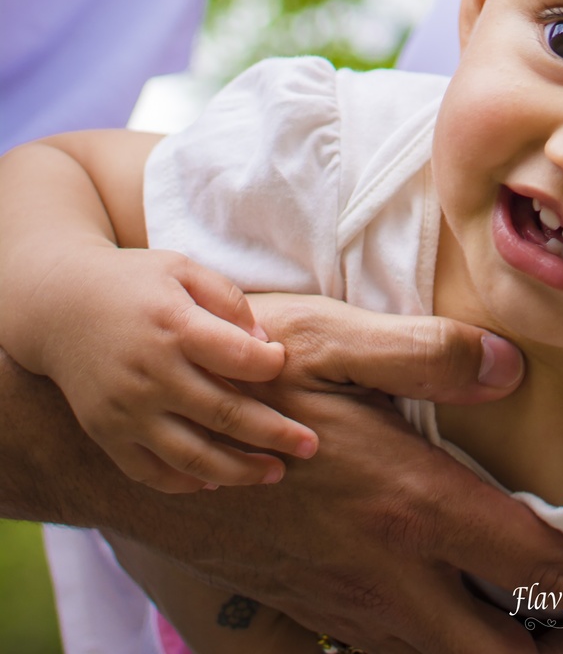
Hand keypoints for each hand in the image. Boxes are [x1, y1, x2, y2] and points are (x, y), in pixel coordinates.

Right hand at [39, 247, 316, 491]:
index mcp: (174, 327)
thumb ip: (228, 299)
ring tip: (275, 472)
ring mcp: (127, 411)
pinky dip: (187, 483)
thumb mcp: (182, 268)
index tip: (285, 365)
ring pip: (193, 457)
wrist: (59, 306)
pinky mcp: (108, 435)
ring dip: (239, 471)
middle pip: (225, 415)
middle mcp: (151, 376)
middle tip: (312, 445)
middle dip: (275, 434)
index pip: (239, 358)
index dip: (270, 365)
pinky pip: (152, 472)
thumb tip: (266, 344)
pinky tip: (218, 480)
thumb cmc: (134, 282)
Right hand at [141, 293, 562, 652]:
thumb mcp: (328, 341)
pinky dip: (455, 653)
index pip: (539, 567)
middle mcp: (388, 574)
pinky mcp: (318, 609)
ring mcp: (349, 602)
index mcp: (411, 505)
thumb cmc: (240, 379)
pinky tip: (472, 628)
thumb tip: (512, 361)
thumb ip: (424, 353)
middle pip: (506, 653)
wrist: (136, 446)